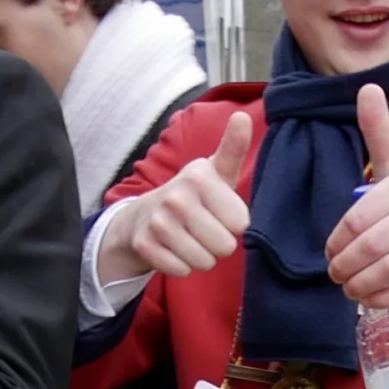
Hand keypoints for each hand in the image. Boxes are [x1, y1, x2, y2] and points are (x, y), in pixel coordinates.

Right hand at [110, 111, 252, 281]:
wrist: (145, 213)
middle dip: (219, 243)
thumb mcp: (216, 171)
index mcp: (200, 177)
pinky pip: (182, 271)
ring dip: (202, 256)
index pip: (241, 223)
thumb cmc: (194, 194)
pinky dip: (182, 266)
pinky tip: (174, 248)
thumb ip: (234, 148)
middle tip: (205, 228)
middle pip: (225, 246)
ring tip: (190, 237)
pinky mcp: (145, 244)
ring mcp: (158, 221)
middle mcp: (177, 197)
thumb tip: (243, 117)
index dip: (234, 222)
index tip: (220, 210)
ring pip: (204, 262)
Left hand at [325, 84, 388, 303]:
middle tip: (334, 274)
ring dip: (363, 284)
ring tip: (348, 288)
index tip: (329, 251)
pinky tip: (369, 298)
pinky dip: (385, 298)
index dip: (337, 240)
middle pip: (375, 244)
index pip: (361, 216)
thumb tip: (366, 88)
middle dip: (346, 265)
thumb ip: (379, 132)